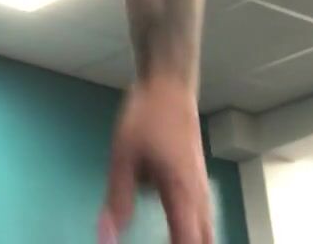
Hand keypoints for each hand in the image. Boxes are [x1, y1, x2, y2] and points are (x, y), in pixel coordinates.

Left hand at [100, 76, 212, 243]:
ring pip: (207, 229)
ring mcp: (201, 186)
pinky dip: (192, 231)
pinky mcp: (196, 178)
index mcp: (182, 194)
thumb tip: (106, 236)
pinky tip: (175, 230)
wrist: (169, 84)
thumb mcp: (123, 158)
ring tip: (168, 241)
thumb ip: (117, 200)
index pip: (187, 243)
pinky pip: (202, 217)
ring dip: (191, 241)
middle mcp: (198, 195)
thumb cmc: (146, 117)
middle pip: (205, 241)